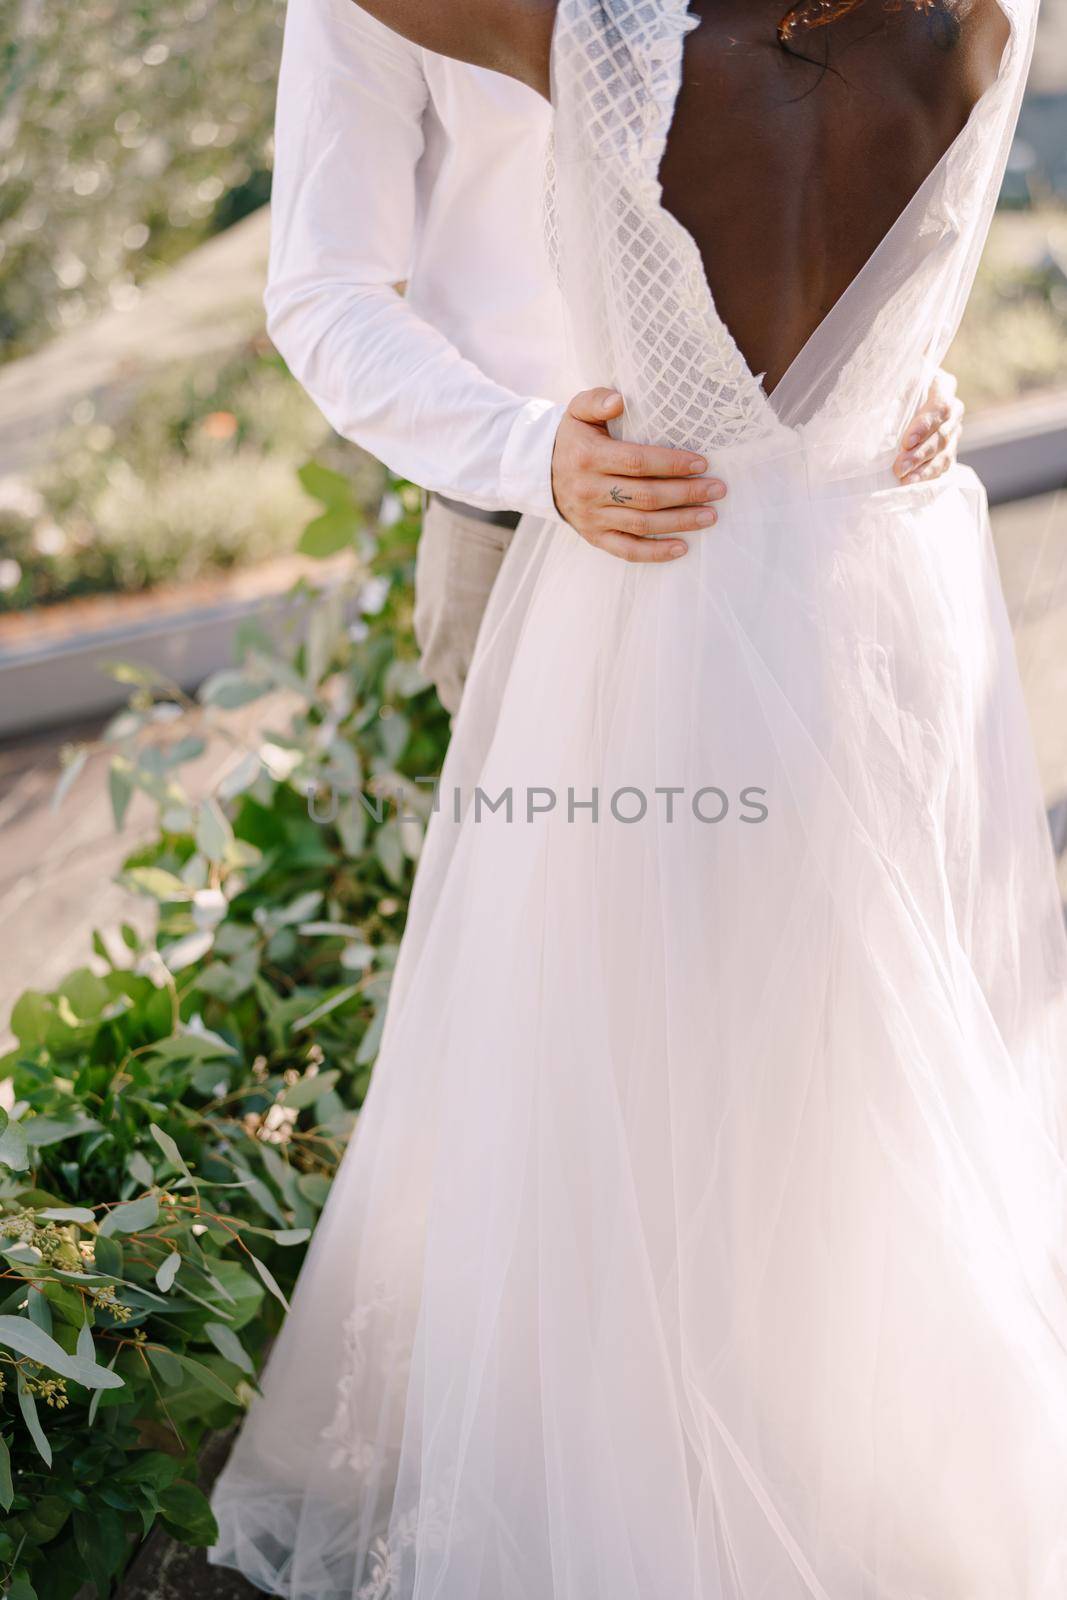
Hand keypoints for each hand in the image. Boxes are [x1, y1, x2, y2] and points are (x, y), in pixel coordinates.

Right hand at [551, 388, 725, 562]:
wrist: (541, 473)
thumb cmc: (573, 438)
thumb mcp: (577, 411)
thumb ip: (596, 400)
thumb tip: (619, 400)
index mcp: (588, 457)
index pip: (637, 462)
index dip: (671, 464)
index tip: (701, 463)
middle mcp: (589, 490)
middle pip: (645, 496)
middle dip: (686, 494)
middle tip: (718, 489)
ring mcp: (592, 518)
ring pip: (642, 524)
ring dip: (680, 522)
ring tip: (710, 515)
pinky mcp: (595, 537)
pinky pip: (627, 550)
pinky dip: (655, 553)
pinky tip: (682, 548)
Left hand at [893, 371, 964, 484]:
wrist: (900, 397)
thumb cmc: (893, 387)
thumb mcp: (894, 385)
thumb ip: (895, 397)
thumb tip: (887, 422)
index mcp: (943, 386)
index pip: (941, 407)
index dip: (925, 426)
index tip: (907, 442)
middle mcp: (954, 409)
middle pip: (943, 434)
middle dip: (920, 454)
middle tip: (899, 468)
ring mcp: (954, 430)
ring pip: (945, 453)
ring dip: (924, 469)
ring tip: (905, 480)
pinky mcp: (949, 448)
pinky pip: (943, 464)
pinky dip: (927, 475)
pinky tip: (912, 483)